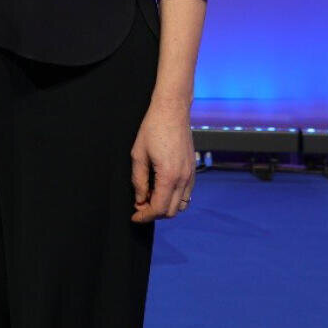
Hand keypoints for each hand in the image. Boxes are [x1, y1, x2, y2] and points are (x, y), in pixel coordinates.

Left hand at [130, 101, 196, 222]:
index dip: (144, 216)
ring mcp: (191, 174)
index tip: (134, 216)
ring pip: (181, 205)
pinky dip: (174, 198)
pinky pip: (186, 194)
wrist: (172, 110)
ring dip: (165, 207)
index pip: (158, 208)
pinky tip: (161, 190)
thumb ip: (138, 180)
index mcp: (169, 176)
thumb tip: (140, 200)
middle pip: (171, 211)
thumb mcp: (138, 154)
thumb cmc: (153, 128)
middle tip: (139, 207)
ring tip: (150, 198)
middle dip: (154, 214)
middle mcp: (183, 178)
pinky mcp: (193, 169)